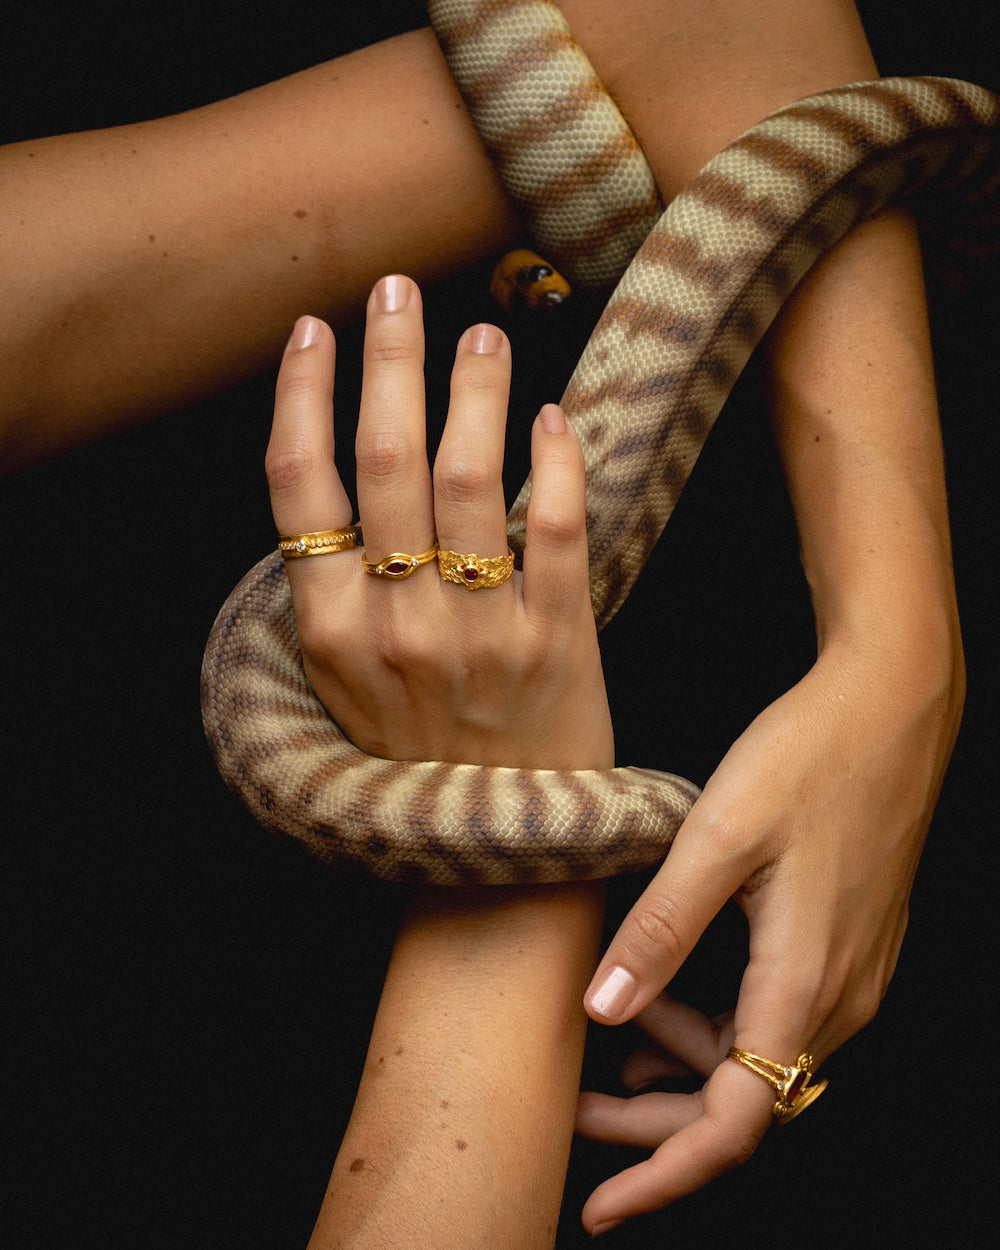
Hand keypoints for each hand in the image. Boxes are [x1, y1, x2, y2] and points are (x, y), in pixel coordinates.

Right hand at [264, 274, 613, 771]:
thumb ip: (337, 597)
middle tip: (395, 292)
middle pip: (384, 459)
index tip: (312, 331)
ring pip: (469, 479)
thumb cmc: (421, 760)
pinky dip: (553, 463)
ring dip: (472, 389)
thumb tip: (340, 481)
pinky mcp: (558, 643)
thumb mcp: (347, 687)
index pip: (299, 487)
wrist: (500, 855)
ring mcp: (481, 634)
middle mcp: (398, 625)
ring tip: (480, 335)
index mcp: (333, 633)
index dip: (302, 395)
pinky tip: (547, 416)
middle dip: (387, 359)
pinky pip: (555, 530)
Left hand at [576, 637, 960, 1233]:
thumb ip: (660, 930)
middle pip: (743, 1105)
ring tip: (610, 1051)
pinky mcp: (847, 945)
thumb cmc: (808, 761)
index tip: (601, 1206)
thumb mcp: (717, 839)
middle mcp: (837, 997)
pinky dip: (715, 1030)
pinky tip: (669, 1003)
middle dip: (656, 1125)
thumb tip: (605, 1013)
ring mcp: (850, 973)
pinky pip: (777, 1021)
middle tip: (577, 1114)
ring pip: (758, 1063)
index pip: (733, 1125)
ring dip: (684, 1070)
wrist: (891, 707)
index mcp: (802, 984)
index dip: (663, 1174)